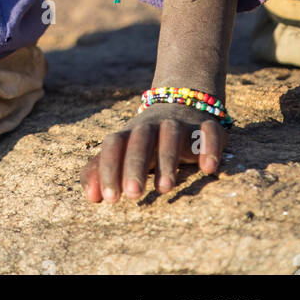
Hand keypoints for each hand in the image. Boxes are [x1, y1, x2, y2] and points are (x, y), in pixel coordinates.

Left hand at [81, 103, 227, 203]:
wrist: (181, 100)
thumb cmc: (146, 139)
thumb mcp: (123, 151)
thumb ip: (101, 170)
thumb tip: (90, 197)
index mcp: (130, 132)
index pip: (114, 145)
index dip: (109, 169)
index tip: (110, 198)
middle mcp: (153, 125)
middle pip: (141, 140)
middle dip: (135, 165)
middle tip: (133, 195)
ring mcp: (180, 123)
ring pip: (171, 134)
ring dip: (168, 159)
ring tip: (164, 189)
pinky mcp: (206, 126)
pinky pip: (209, 132)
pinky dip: (209, 147)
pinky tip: (208, 168)